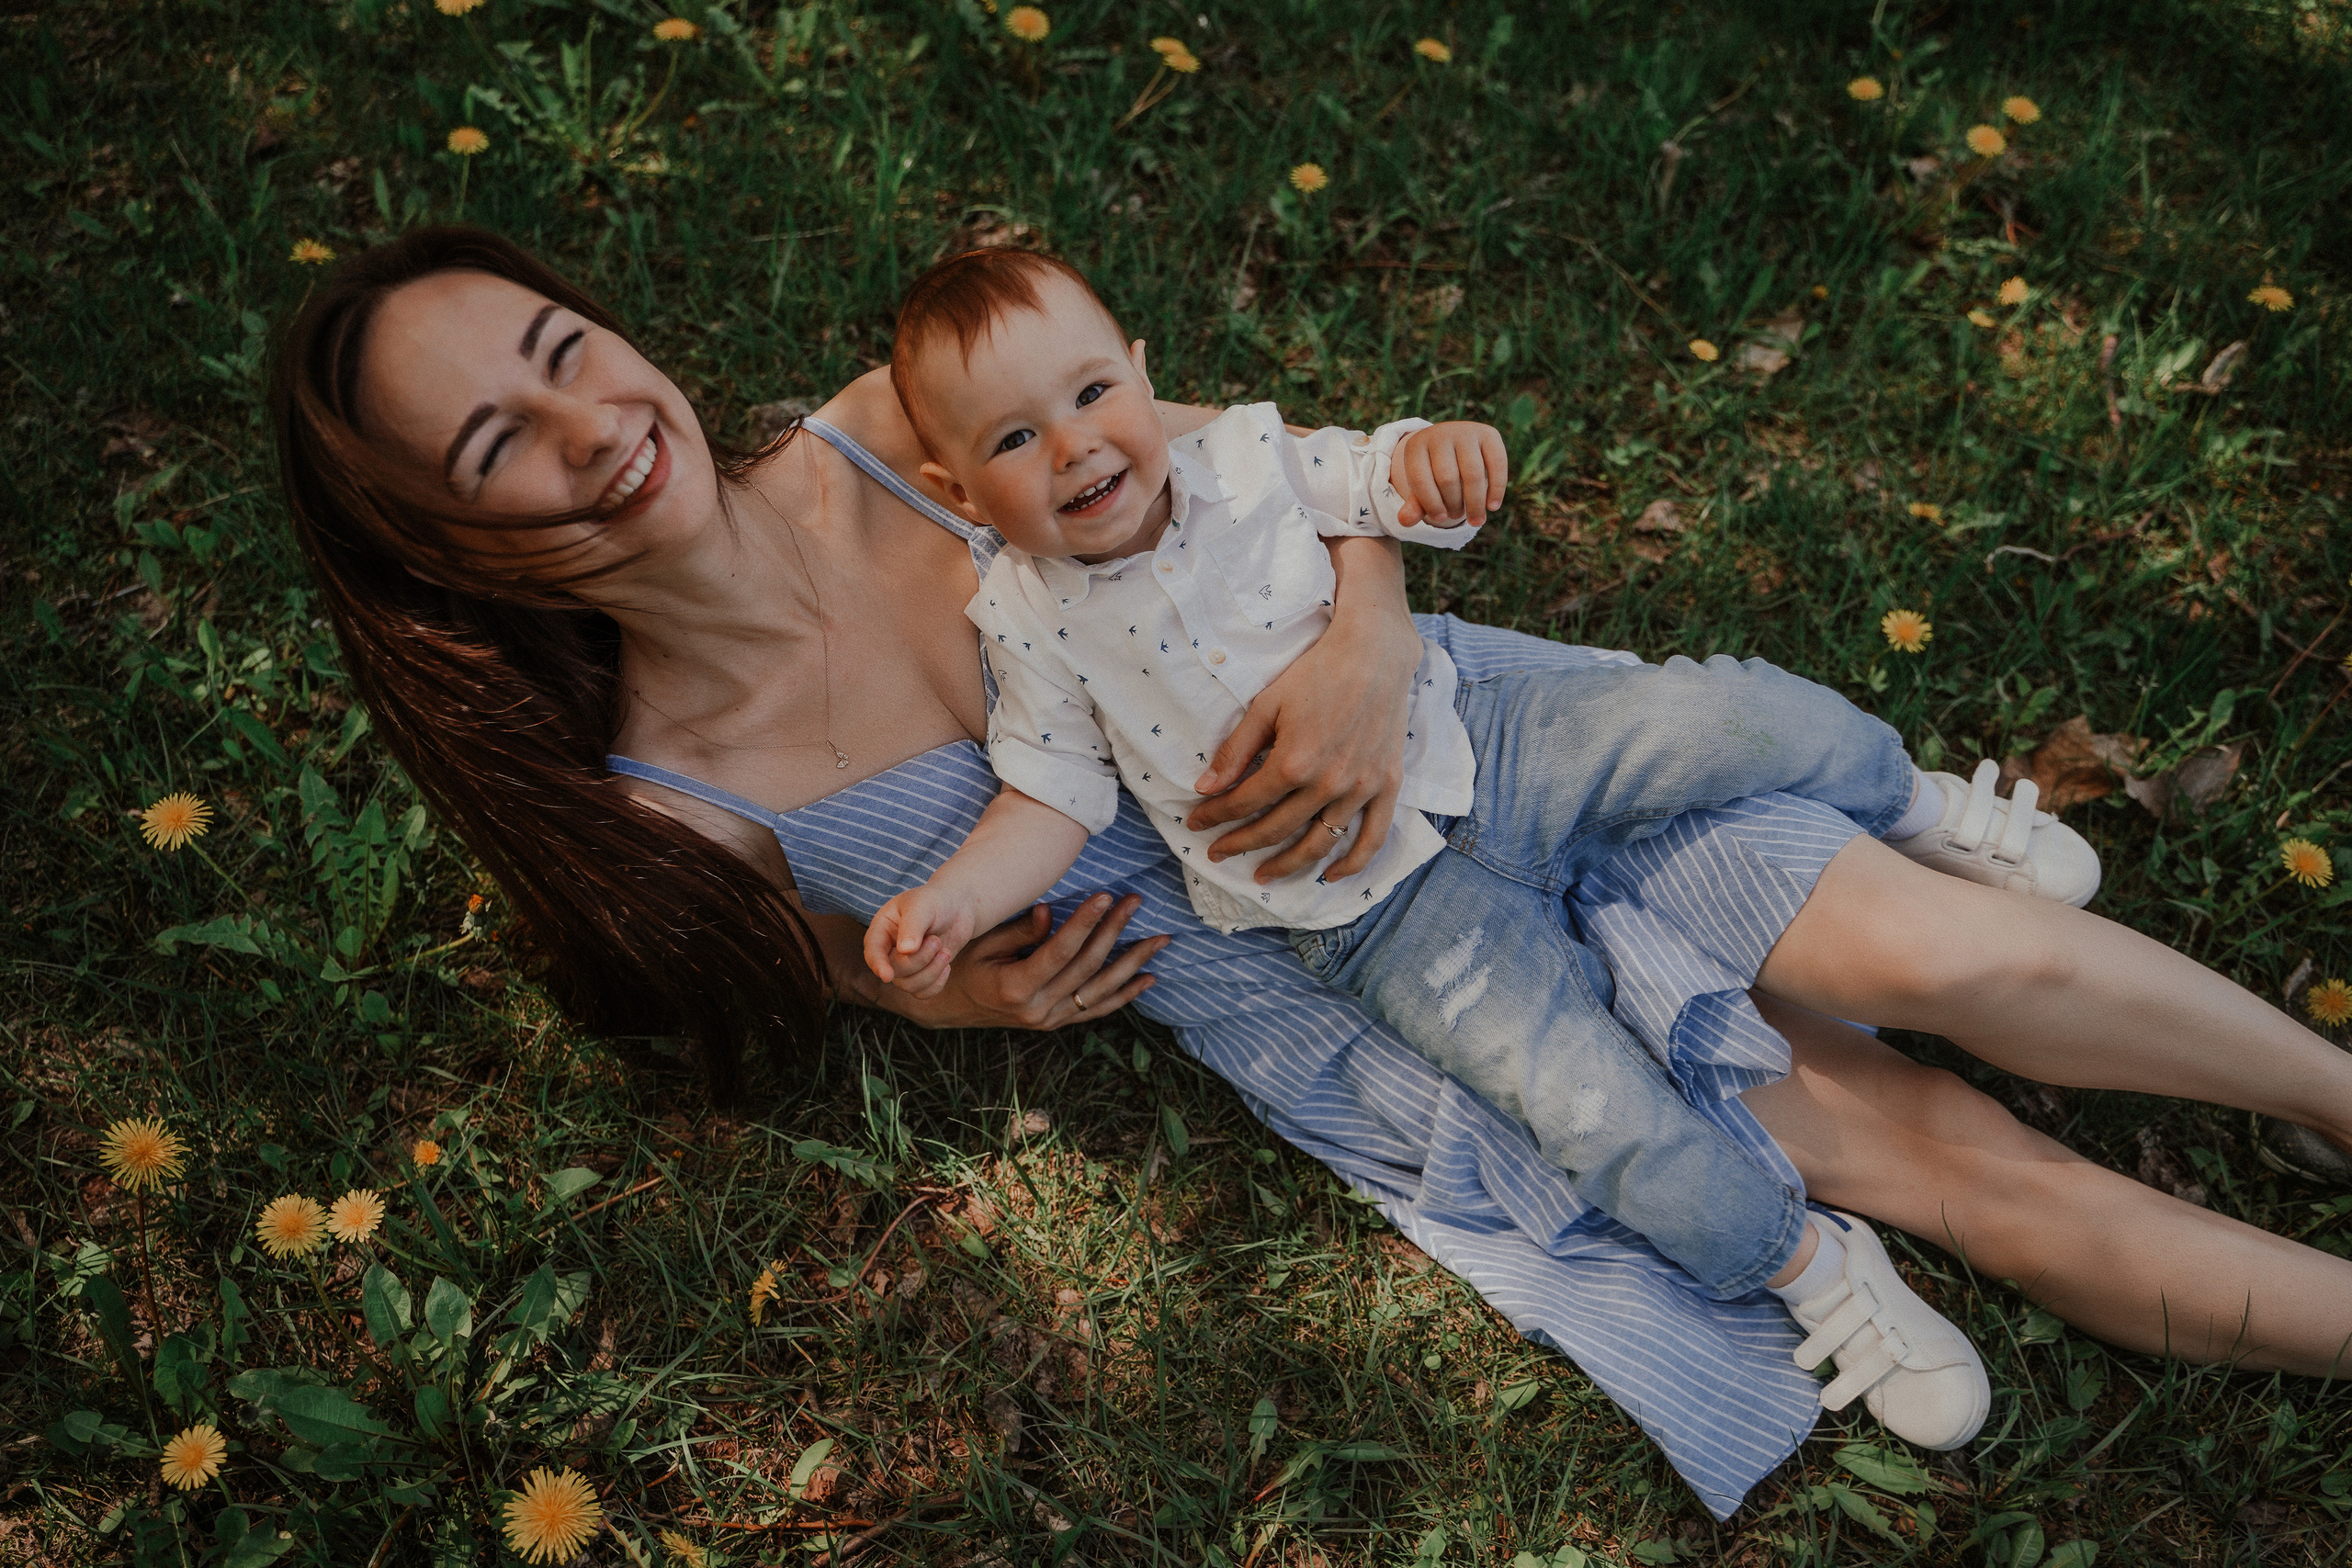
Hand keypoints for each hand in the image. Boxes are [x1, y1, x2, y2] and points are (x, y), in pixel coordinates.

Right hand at [864, 885, 980, 999]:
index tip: (887, 976)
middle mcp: (889, 949)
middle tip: (937, 940)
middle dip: (920, 959)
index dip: (878, 964)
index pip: (873, 951)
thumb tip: (905, 950)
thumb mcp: (922, 906)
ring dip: (931, 971)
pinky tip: (947, 966)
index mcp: (882, 929)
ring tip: (946, 951)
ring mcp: (904, 964)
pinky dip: (936, 984)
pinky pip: (922, 993)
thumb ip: (912, 926)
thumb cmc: (935, 901)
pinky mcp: (921, 974)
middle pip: (895, 970)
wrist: (958, 908)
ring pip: (908, 985)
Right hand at [889, 893, 1168, 1029]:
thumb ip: (1019, 930)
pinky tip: (1147, 979)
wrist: (943, 1008)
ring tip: (1160, 940)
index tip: (1105, 895)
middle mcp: (1036, 1009)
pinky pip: (1096, 1010)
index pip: (1060, 952)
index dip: (1085, 922)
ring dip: (1133, 963)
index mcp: (1015, 987)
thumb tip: (1051, 911)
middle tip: (1135, 902)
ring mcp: (1048, 1020)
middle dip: (1114, 931)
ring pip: (1100, 991)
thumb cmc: (959, 966)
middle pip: (1087, 967)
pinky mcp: (1055, 1023)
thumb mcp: (981, 944)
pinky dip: (1124, 995)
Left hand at [1185, 579, 1419, 881]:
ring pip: (1318, 843)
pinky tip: (1330, 876)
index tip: (1197, 823)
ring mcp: (1360, 789)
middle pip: (1275, 829)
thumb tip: (1205, 786)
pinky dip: (1352, 863)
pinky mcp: (1386, 786)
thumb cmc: (1316, 673)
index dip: (1215, 816)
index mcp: (1293, 762)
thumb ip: (1236, 750)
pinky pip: (1372, 838)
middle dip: (1240, 844)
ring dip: (1287, 865)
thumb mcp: (1266, 705)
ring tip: (1263, 875)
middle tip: (1217, 854)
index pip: (1244, 803)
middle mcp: (1327, 784)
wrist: (1374, 654)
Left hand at [1392, 421, 1508, 527]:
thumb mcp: (1422, 487)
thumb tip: (1404, 522)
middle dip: (1453, 504)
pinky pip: (1496, 465)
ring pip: (1472, 474)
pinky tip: (1492, 507)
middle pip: (1447, 478)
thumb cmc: (1434, 473)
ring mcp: (1466, 431)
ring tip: (1475, 520)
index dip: (1431, 504)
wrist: (1454, 445)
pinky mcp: (1489, 433)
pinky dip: (1496, 489)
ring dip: (1475, 503)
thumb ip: (1414, 505)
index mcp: (1416, 445)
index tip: (1440, 519)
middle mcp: (1440, 433)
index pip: (1421, 479)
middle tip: (1456, 516)